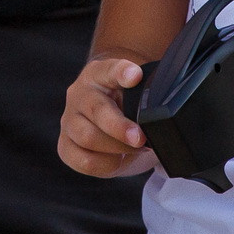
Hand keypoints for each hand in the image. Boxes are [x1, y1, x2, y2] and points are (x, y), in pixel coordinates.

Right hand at [59, 54, 155, 178]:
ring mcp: (69, 120)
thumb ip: (149, 96)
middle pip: (97, 110)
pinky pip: (83, 160)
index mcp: (98, 73)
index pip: (110, 69)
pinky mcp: (65, 145)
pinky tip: (117, 160)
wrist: (110, 120)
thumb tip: (168, 117)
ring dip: (116, 148)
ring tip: (135, 149)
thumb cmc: (127, 105)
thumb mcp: (137, 94)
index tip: (135, 76)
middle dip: (120, 128)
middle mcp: (79, 94)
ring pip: (87, 137)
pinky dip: (104, 164)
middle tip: (140, 138)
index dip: (122, 72)